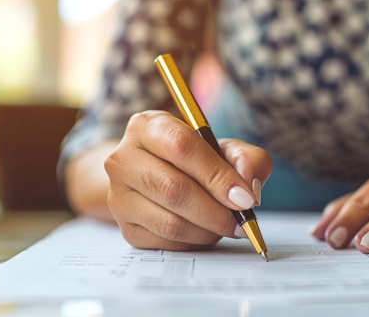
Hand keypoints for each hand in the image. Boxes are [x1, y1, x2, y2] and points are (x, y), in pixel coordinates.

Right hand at [104, 110, 272, 250]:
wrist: (159, 176)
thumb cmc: (197, 160)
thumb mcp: (225, 149)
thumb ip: (247, 159)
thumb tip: (248, 188)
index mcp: (148, 126)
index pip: (182, 147)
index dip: (217, 176)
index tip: (244, 197)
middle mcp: (124, 159)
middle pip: (174, 189)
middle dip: (216, 211)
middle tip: (241, 220)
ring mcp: (119, 196)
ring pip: (169, 222)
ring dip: (207, 230)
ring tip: (227, 226)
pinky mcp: (126, 228)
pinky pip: (165, 242)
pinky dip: (194, 243)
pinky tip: (206, 232)